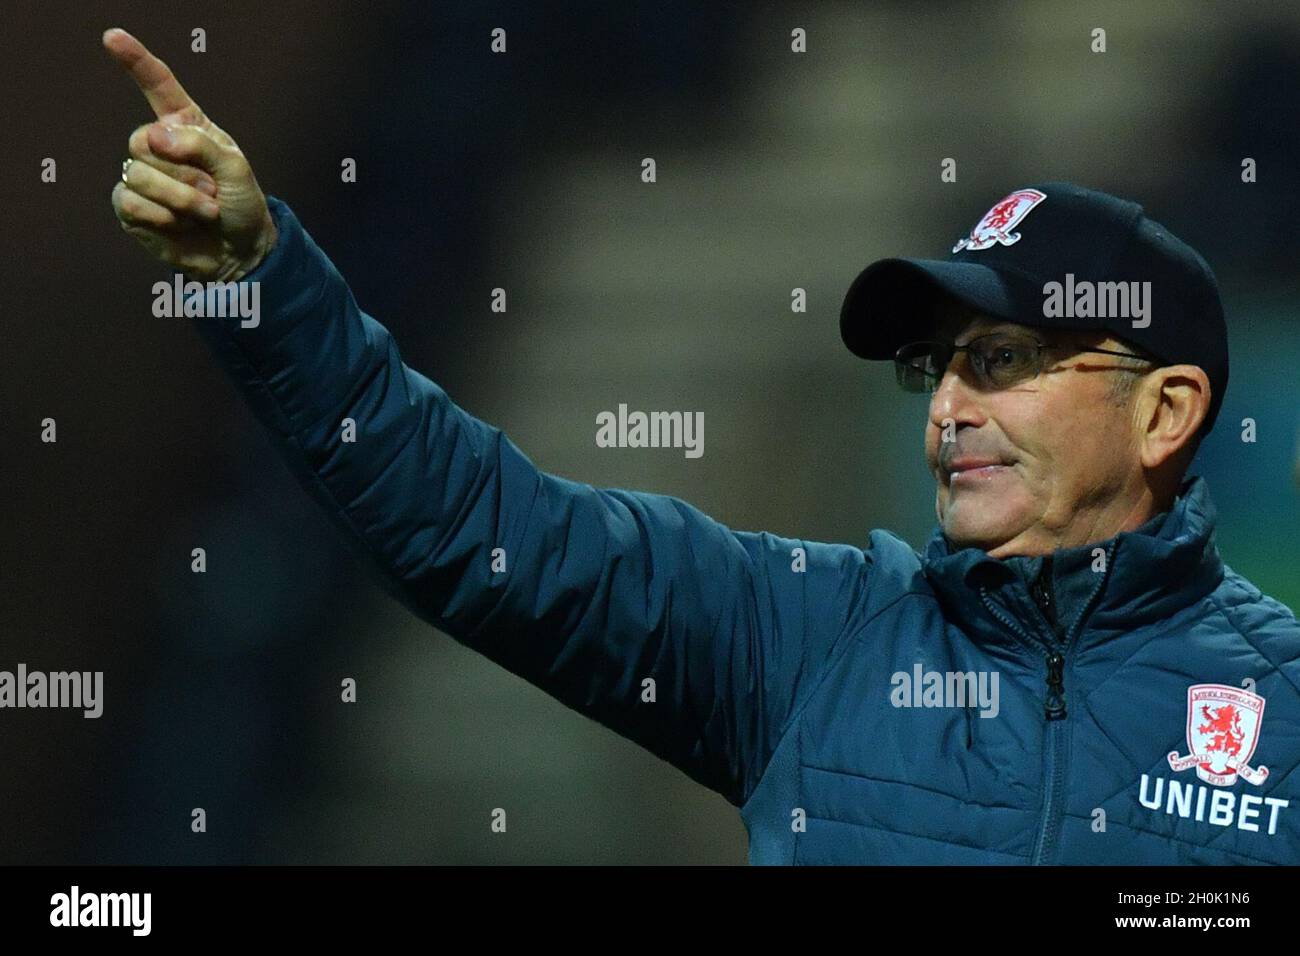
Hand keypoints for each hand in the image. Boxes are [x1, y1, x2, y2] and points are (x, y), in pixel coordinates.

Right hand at [104, 27, 276, 281]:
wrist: (238, 250)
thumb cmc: (241, 205)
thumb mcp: (236, 170)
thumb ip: (200, 145)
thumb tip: (156, 137)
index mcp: (186, 126)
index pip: (158, 86)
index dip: (135, 61)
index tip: (112, 37)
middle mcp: (160, 145)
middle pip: (144, 141)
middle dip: (184, 174)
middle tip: (212, 194)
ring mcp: (141, 175)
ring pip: (139, 174)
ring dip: (180, 200)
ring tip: (203, 212)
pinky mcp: (130, 206)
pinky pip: (130, 202)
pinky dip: (162, 217)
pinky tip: (179, 225)